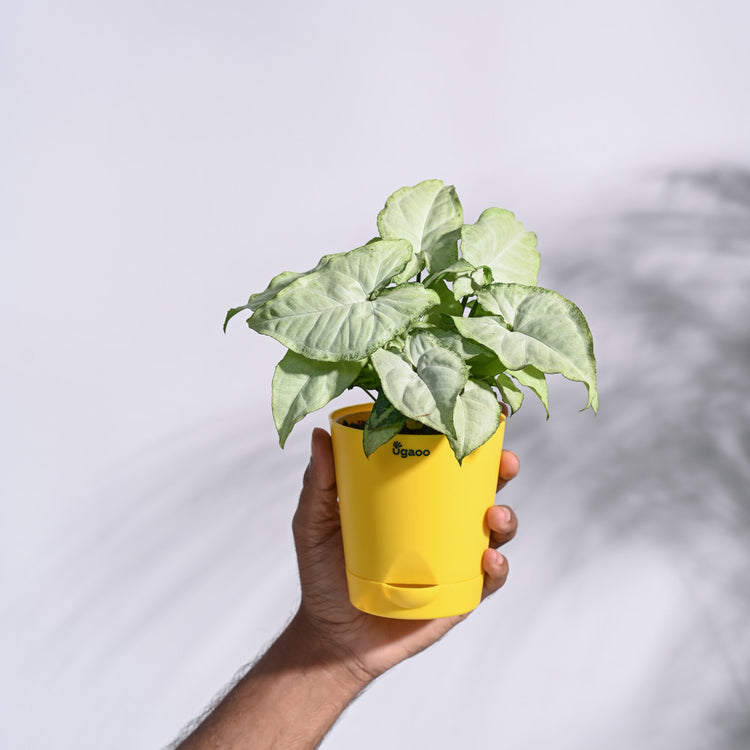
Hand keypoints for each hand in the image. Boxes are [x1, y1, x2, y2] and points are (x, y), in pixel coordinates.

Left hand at [291, 427, 519, 687]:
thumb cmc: (323, 572)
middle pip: (481, 489)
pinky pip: (489, 580)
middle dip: (502, 471)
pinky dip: (498, 568)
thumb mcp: (315, 522)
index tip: (482, 417)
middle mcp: (439, 523)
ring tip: (493, 515)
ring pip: (494, 532)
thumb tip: (320, 436)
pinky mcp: (460, 594)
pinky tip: (488, 560)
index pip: (445, 461)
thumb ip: (319, 483)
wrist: (332, 635)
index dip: (467, 439)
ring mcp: (453, 558)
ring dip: (505, 518)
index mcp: (412, 498)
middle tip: (506, 461)